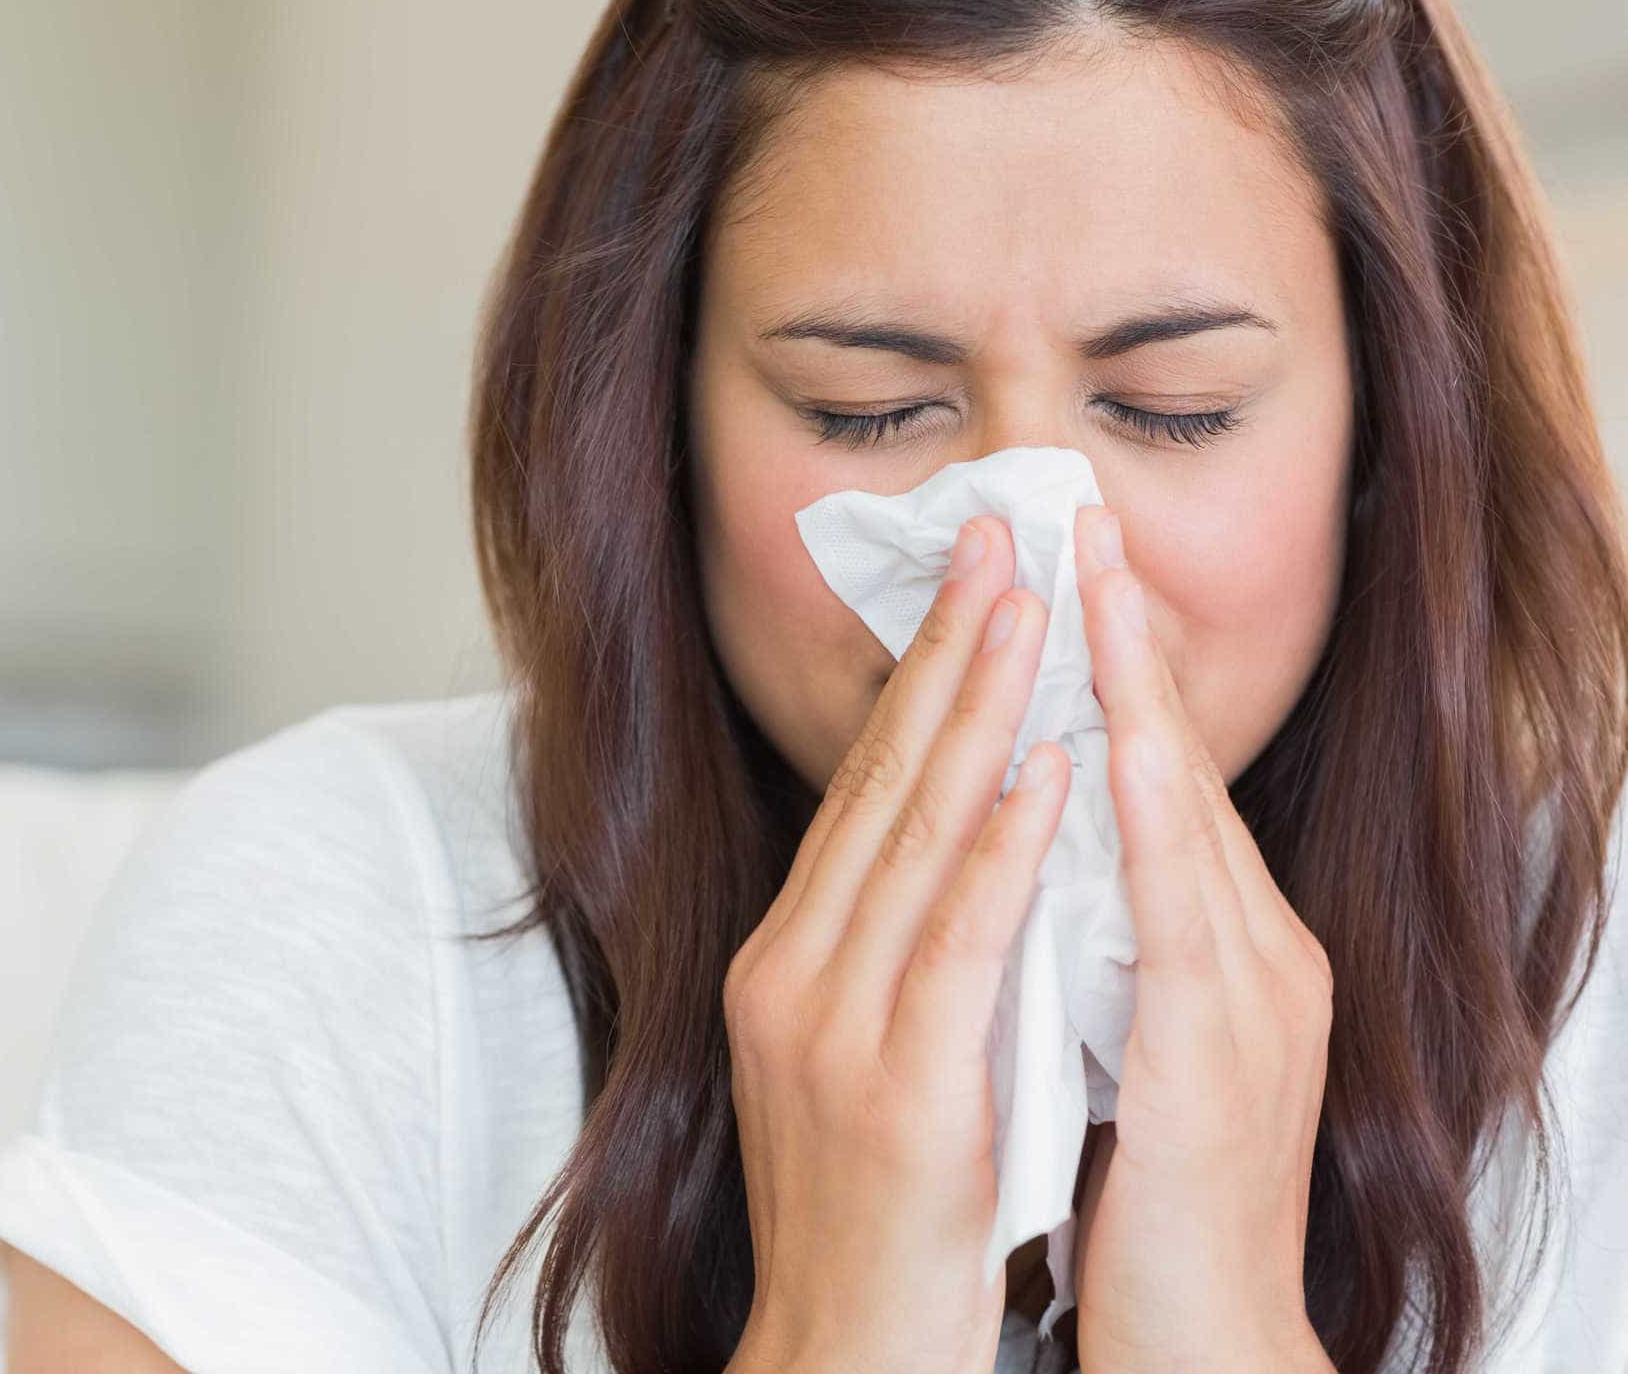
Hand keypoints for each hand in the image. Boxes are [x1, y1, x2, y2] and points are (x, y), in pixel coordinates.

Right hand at [723, 514, 1071, 1373]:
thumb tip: (947, 849)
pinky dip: (1002, 841)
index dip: (918, 681)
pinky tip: (1043, 762)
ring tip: (1028, 605)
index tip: (968, 587)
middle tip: (998, 538)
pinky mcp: (897, 1082)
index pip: (860, 794)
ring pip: (912, 836)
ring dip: (977, 709)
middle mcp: (793, 971)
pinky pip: (957, 937)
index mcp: (788, 958)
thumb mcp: (857, 1054)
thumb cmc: (870, 1212)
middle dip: (947, 653)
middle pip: (878, 785)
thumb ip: (883, 952)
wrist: (842, 1348)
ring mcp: (834, 1023)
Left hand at [1066, 504, 1336, 1372]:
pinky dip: (1141, 820)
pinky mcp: (1218, 1051)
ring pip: (1182, 807)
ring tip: (1092, 579)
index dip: (1110, 673)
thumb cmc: (1145, 1198)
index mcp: (1211, 945)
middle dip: (1123, 638)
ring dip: (1133, 688)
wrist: (1203, 1339)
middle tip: (1078, 521)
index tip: (1062, 573)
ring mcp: (1244, 992)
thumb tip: (1028, 851)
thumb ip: (1091, 939)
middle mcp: (1246, 948)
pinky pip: (1174, 911)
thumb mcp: (1115, 1035)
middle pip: (1176, 761)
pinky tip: (1104, 746)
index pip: (1152, 777)